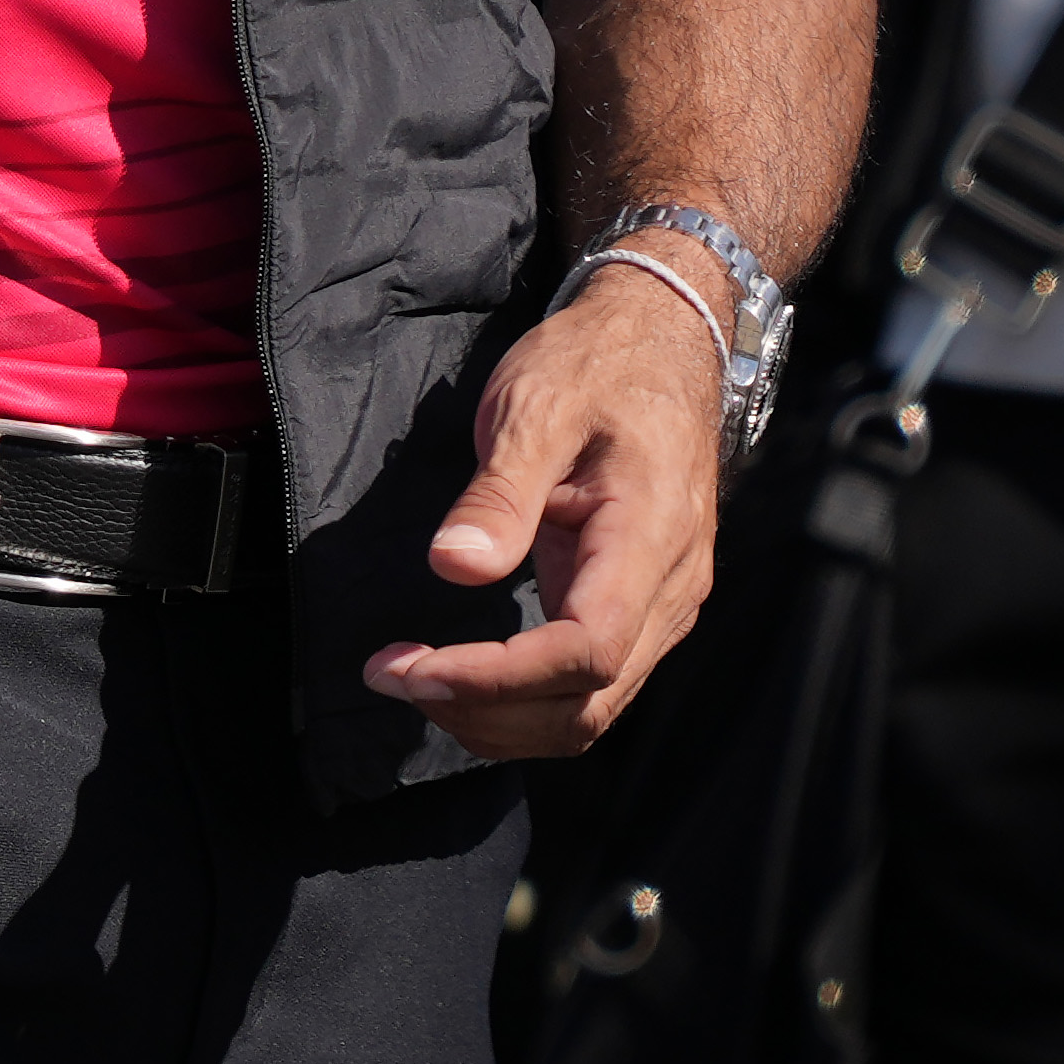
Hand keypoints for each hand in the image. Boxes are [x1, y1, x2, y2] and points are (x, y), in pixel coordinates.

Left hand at [365, 261, 728, 759]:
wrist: (661, 344)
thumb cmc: (599, 367)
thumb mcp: (537, 407)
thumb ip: (500, 494)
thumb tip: (454, 567)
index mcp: (652, 540)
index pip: (586, 651)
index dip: (499, 678)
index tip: (414, 669)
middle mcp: (670, 592)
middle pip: (586, 703)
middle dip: (484, 711)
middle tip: (392, 678)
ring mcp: (661, 608)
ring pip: (589, 711)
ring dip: (499, 718)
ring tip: (415, 681)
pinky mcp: (638, 609)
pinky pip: (587, 686)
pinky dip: (522, 701)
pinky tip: (461, 676)